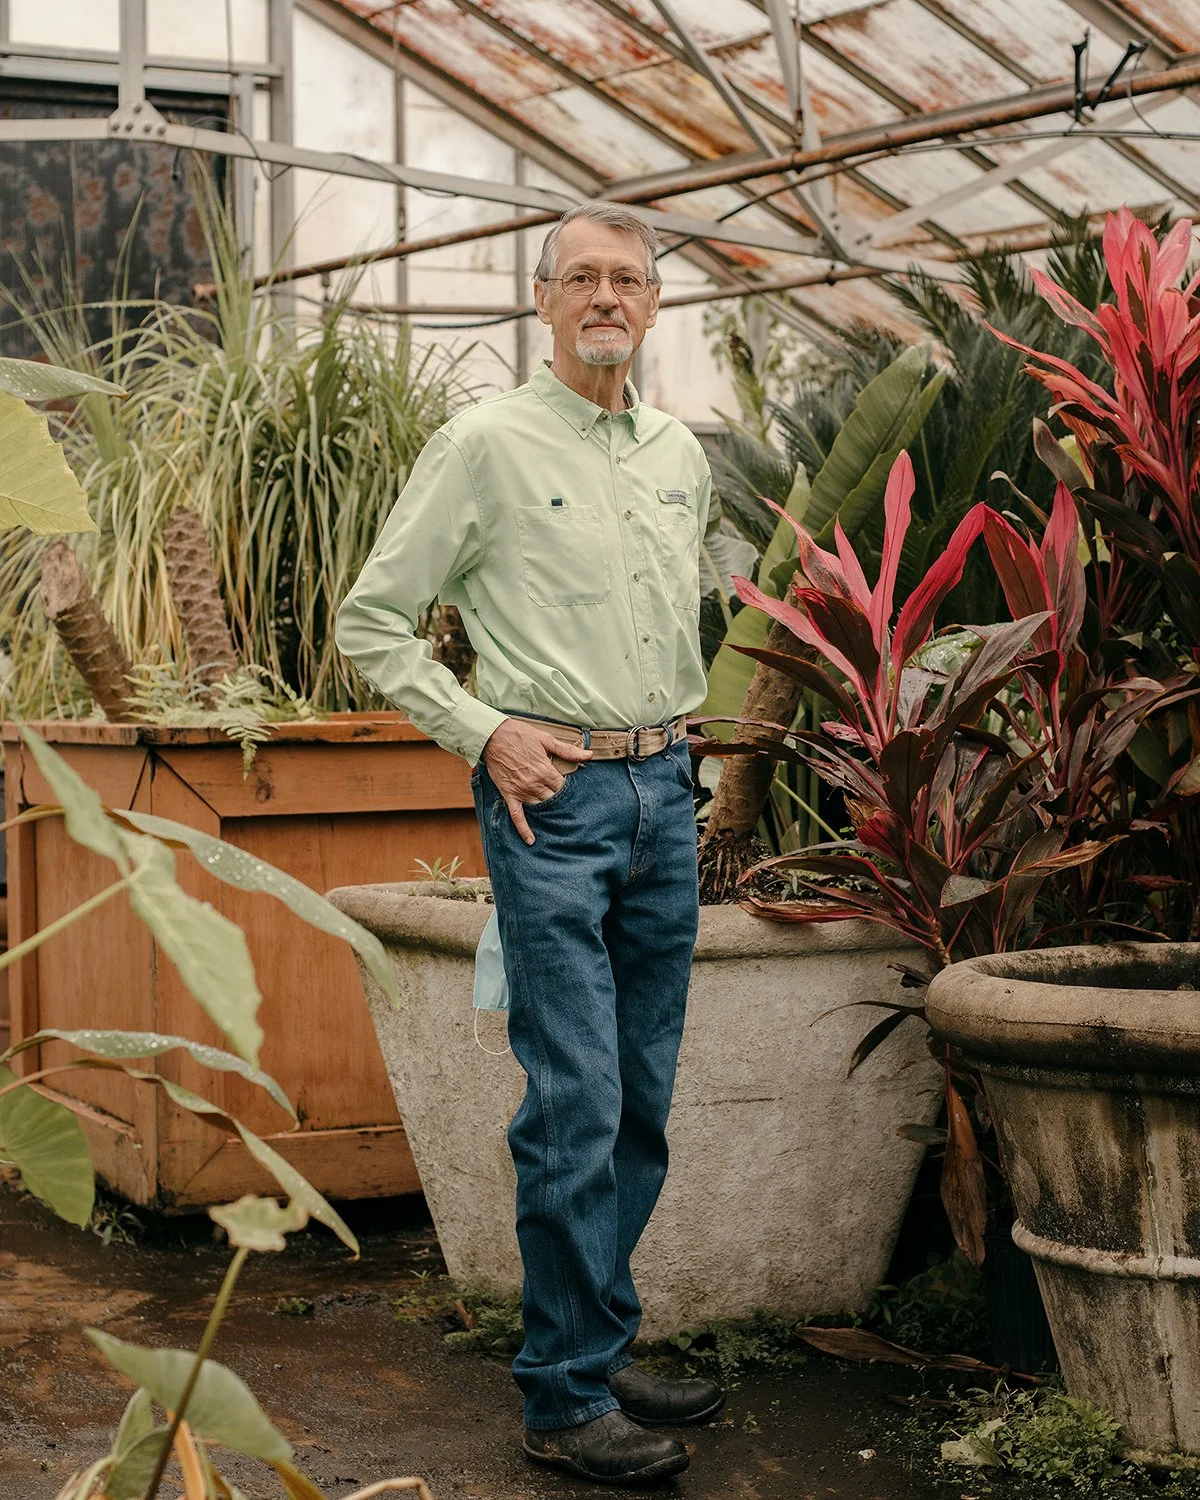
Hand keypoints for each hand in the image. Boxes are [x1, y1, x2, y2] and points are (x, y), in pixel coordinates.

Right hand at [482, 718, 592, 845]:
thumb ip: (568, 750)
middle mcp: (534, 784)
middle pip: (553, 800)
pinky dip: (524, 829)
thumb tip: (589, 754)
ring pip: (539, 808)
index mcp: (545, 770)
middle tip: (567, 807)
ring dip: (547, 813)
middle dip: (559, 802)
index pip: (563, 788)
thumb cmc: (520, 735)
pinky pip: (517, 816)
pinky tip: (531, 840)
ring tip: (557, 820)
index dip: (567, 790)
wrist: (493, 737)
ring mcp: (521, 791)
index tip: (572, 791)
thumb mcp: (546, 739)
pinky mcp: (509, 795)